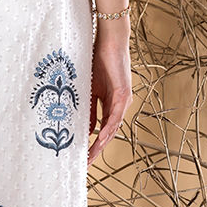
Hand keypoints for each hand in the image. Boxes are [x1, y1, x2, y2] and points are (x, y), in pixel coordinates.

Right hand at [87, 25, 132, 166]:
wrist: (109, 41)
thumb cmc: (99, 61)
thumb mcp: (90, 89)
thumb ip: (89, 108)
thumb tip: (86, 129)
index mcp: (110, 105)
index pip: (102, 130)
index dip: (93, 145)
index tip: (83, 157)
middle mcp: (119, 106)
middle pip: (108, 134)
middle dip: (97, 150)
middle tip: (86, 164)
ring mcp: (123, 101)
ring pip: (113, 128)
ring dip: (103, 143)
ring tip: (92, 156)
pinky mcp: (123, 93)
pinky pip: (115, 114)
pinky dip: (109, 127)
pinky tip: (102, 137)